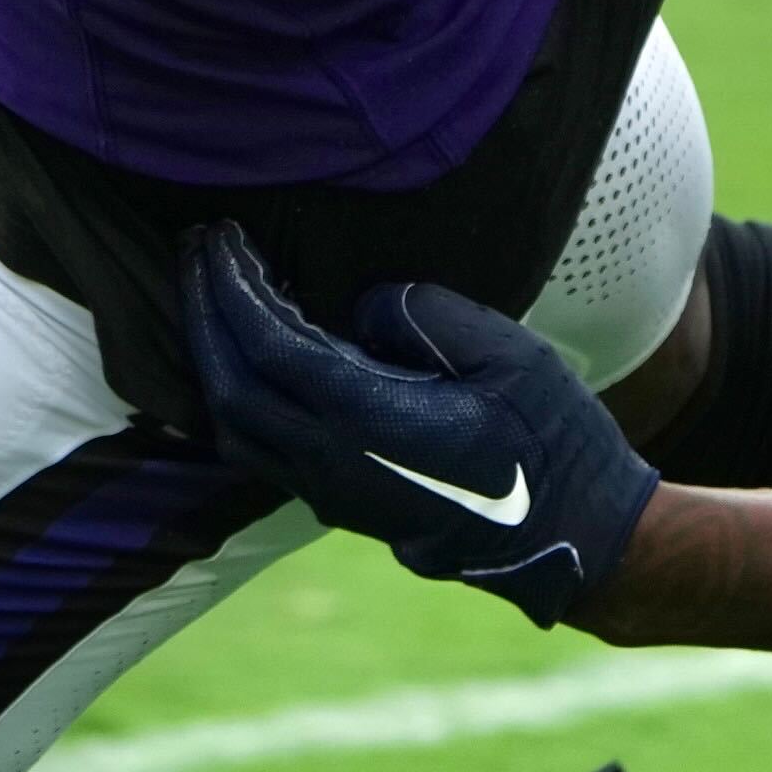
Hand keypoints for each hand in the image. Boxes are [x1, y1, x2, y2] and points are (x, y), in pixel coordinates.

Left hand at [184, 224, 652, 628]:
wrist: (573, 535)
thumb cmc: (549, 439)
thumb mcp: (503, 355)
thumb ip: (421, 316)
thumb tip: (358, 310)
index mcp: (366, 422)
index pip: (266, 347)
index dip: (234, 287)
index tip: (221, 236)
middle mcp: (330, 465)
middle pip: (229, 387)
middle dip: (204, 312)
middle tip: (198, 249)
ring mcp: (331, 493)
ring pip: (234, 426)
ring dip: (212, 355)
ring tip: (213, 293)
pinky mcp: (339, 503)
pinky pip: (259, 446)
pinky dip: (236, 390)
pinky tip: (249, 352)